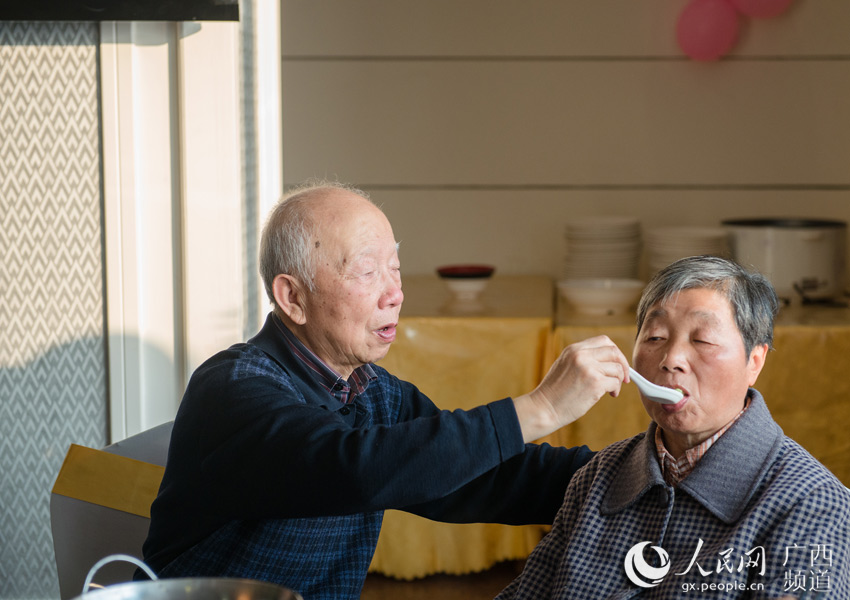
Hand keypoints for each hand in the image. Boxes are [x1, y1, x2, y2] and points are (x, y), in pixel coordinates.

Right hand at [513, 336, 629, 442]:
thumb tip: (608, 362)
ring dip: (618, 380)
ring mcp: (589, 368)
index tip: (617, 363)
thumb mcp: (565, 365)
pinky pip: (615, 383)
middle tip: (624, 377)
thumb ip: (583, 359)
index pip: (604, 341)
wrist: (544, 408)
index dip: (615, 352)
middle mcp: (581, 355)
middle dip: (623, 365)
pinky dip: (615, 389)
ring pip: (617, 368)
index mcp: (574, 349)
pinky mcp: (595, 383)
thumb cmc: (555, 391)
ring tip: (611, 390)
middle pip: (614, 352)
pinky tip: (609, 395)